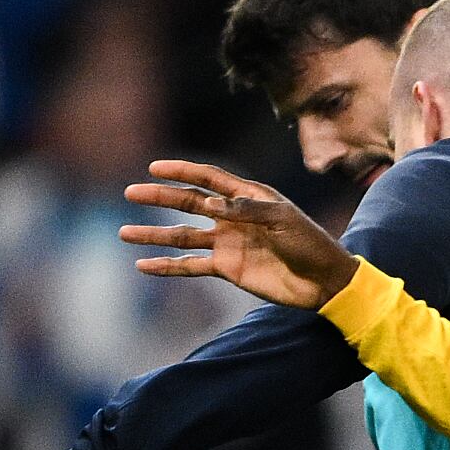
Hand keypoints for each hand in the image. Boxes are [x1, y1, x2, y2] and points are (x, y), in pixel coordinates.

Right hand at [119, 162, 353, 311]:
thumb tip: (209, 204)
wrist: (324, 282)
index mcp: (249, 197)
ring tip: (124, 232)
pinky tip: (143, 265)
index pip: (209, 179)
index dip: (182, 172)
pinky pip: (190, 266)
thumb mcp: (283, 220)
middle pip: (189, 203)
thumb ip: (246, 210)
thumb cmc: (310, 243)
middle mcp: (233, 217)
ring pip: (182, 236)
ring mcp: (227, 243)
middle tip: (131, 192)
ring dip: (154, 234)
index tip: (155, 167)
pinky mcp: (226, 268)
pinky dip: (167, 266)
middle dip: (160, 197)